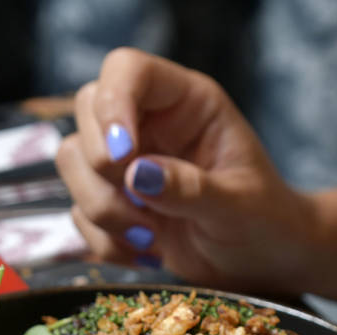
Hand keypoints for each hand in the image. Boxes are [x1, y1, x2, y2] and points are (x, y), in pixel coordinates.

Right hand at [56, 47, 313, 295]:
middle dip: (100, 165)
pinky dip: (105, 241)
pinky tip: (147, 254)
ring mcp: (126, 162)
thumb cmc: (263, 222)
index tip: (123, 156)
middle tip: (140, 206)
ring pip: (73, 161)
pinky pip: (79, 212)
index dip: (113, 105)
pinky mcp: (113, 201)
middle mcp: (150, 123)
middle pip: (87, 108)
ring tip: (150, 239)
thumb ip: (190, 189)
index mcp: (187, 103)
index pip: (127, 71)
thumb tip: (135, 174)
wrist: (262, 262)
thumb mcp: (237, 207)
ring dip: (102, 209)